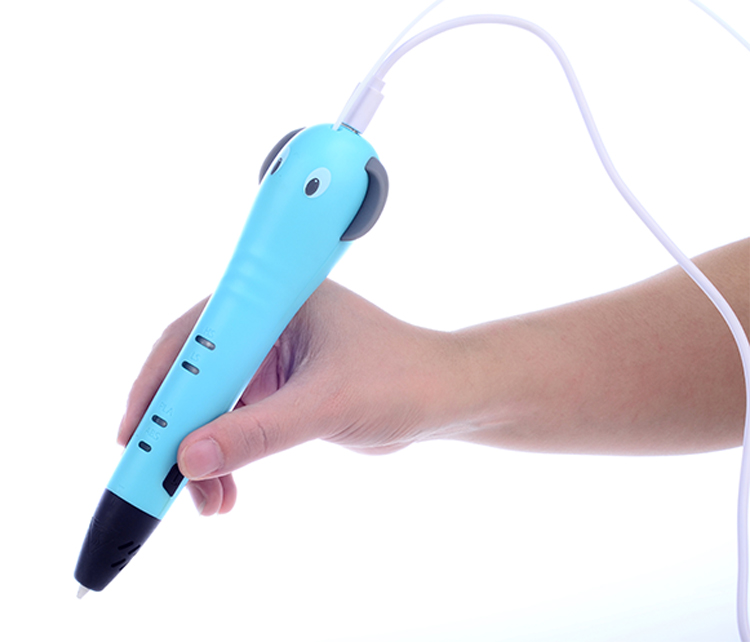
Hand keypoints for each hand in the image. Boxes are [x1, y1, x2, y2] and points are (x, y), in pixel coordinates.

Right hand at [117, 280, 461, 514]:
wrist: (443, 400)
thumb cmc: (401, 379)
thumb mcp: (326, 406)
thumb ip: (259, 432)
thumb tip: (191, 458)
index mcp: (275, 302)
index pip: (198, 335)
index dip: (161, 382)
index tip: (137, 430)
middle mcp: (267, 325)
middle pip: (198, 375)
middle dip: (180, 430)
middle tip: (161, 479)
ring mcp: (272, 360)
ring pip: (214, 406)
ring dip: (202, 454)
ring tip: (208, 502)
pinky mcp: (280, 391)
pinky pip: (236, 423)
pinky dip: (226, 457)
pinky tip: (225, 491)